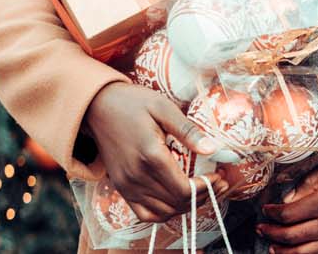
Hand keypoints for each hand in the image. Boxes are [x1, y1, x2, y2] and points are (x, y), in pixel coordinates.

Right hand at [83, 82, 228, 222]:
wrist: (97, 107)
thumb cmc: (132, 103)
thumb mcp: (163, 108)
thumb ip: (188, 130)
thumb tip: (213, 149)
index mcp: (150, 156)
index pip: (184, 190)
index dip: (207, 188)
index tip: (220, 176)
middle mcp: (137, 177)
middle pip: (177, 204)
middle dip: (203, 197)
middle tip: (219, 183)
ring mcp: (127, 186)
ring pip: (163, 213)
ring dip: (186, 207)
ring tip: (202, 191)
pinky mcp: (121, 188)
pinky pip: (145, 214)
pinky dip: (164, 213)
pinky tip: (178, 200)